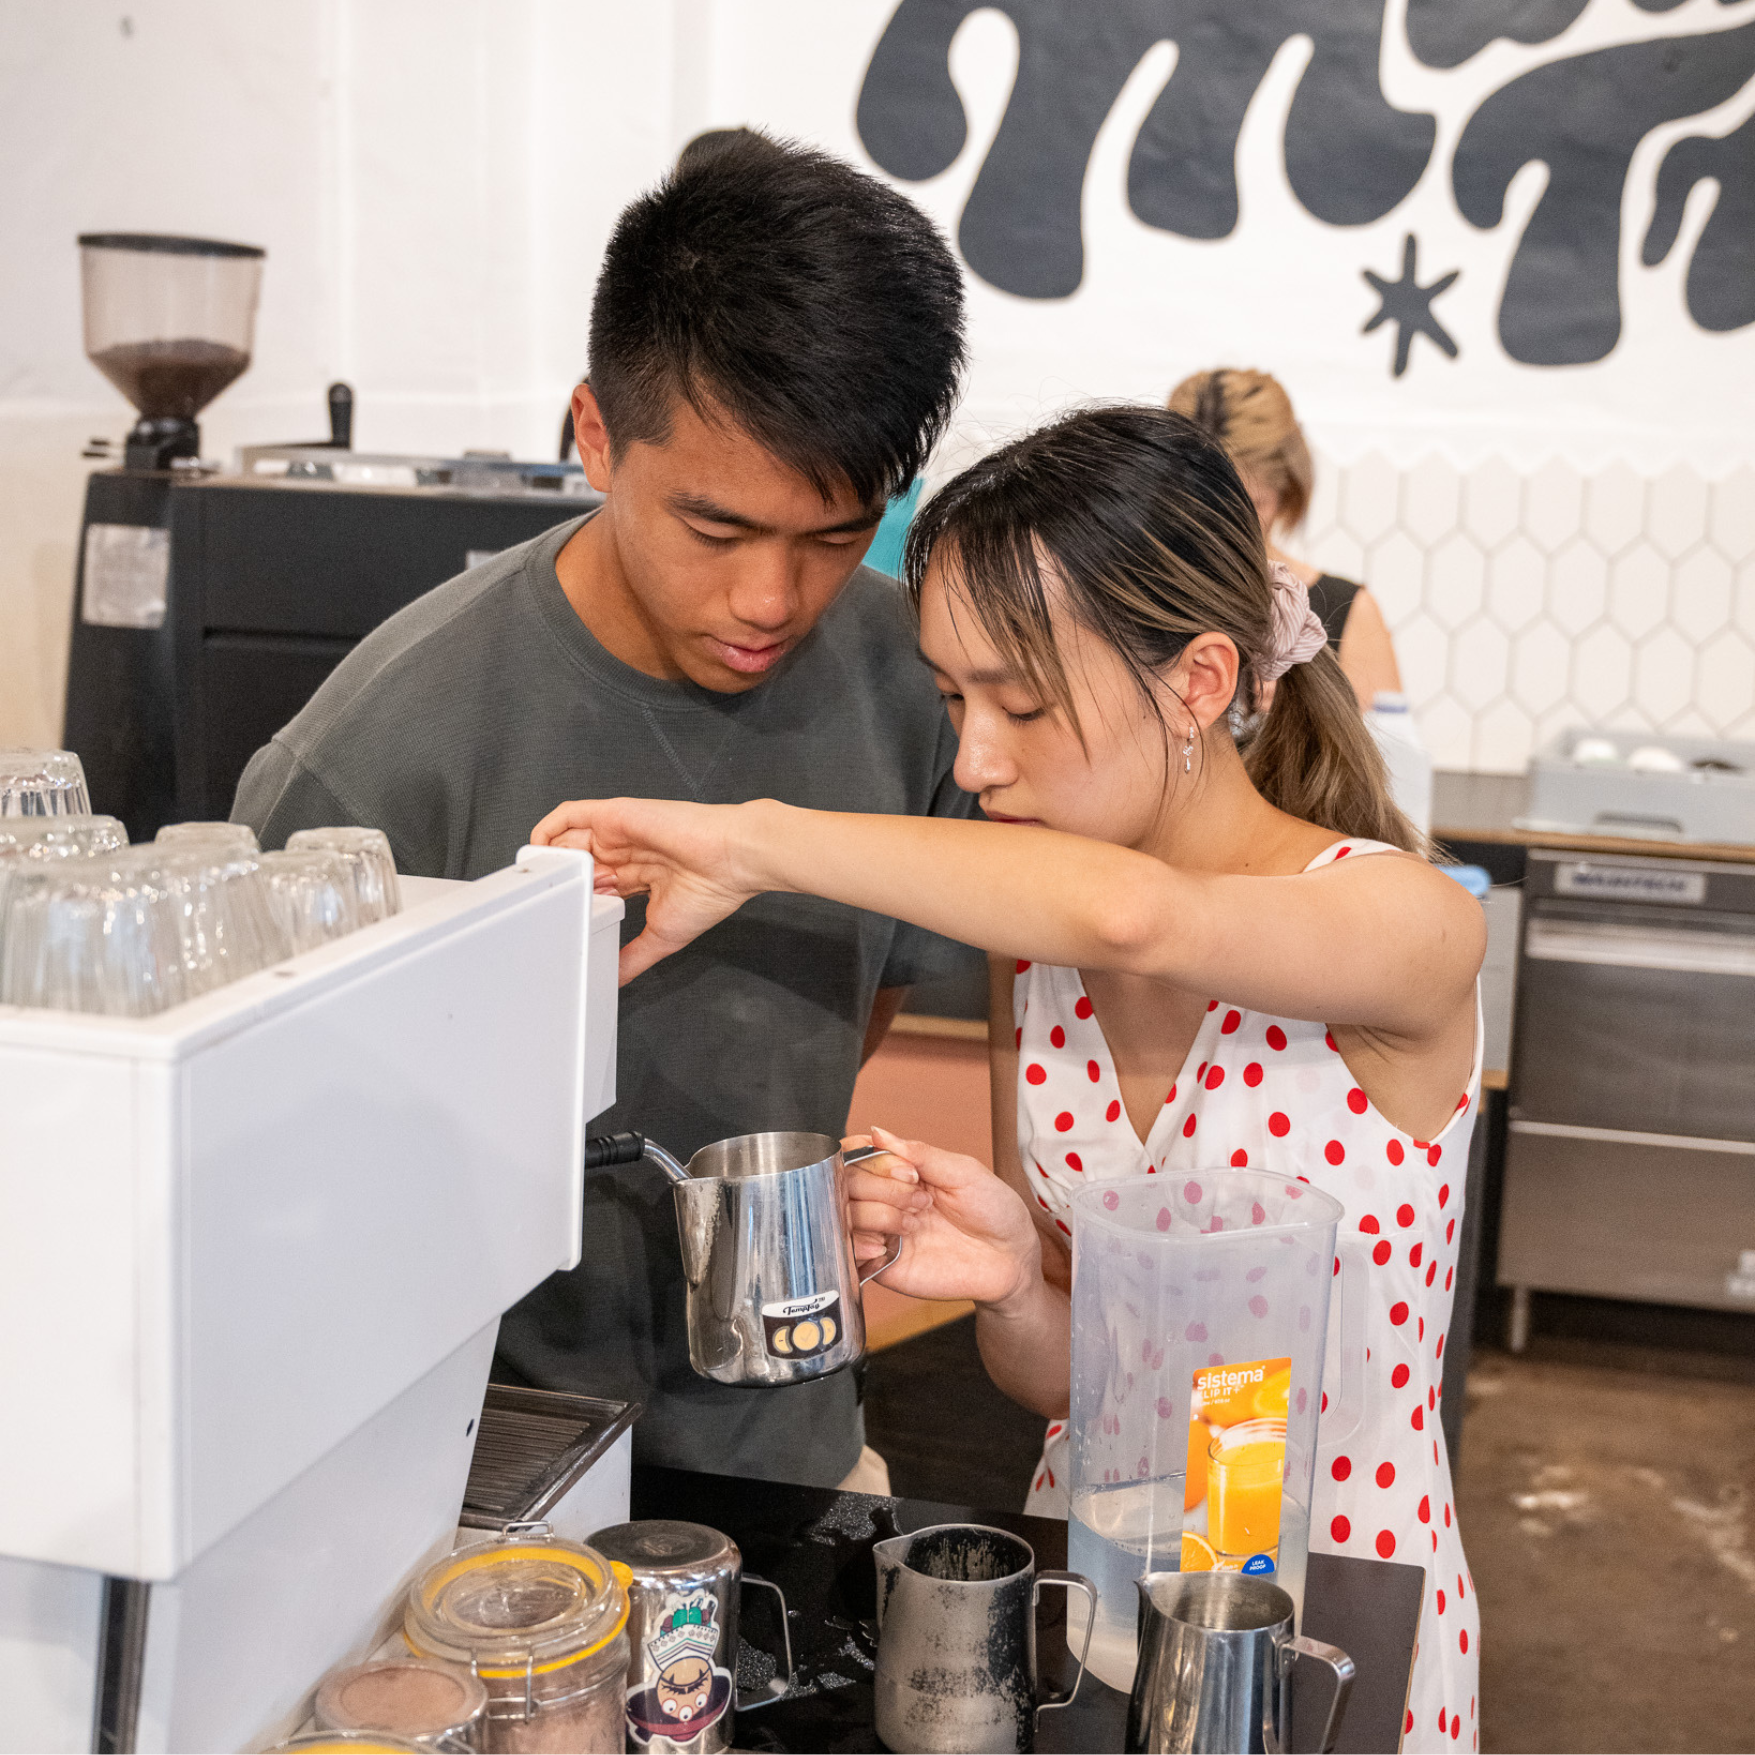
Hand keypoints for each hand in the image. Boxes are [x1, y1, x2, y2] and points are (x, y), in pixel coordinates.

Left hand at [530, 796, 763, 982]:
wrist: (731, 860)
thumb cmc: (711, 890)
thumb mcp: (662, 936)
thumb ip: (634, 957)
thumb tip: (616, 981)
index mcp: (638, 876)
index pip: (594, 886)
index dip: (577, 900)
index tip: (565, 917)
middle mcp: (626, 852)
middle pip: (577, 863)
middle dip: (562, 881)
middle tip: (551, 901)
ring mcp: (619, 832)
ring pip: (569, 839)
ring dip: (552, 856)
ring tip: (547, 879)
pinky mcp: (615, 814)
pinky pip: (571, 813)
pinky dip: (550, 827)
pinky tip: (542, 846)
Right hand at [844, 1127, 1041, 1308]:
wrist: (1012, 1258)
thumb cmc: (994, 1210)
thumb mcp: (963, 1171)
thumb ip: (919, 1153)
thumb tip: (877, 1133)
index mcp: (902, 1173)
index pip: (857, 1156)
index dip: (866, 1156)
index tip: (901, 1168)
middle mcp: (887, 1200)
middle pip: (848, 1183)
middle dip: (880, 1186)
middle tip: (917, 1197)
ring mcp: (884, 1232)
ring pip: (846, 1215)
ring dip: (878, 1214)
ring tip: (912, 1223)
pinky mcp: (884, 1266)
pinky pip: (851, 1253)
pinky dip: (861, 1245)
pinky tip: (886, 1245)